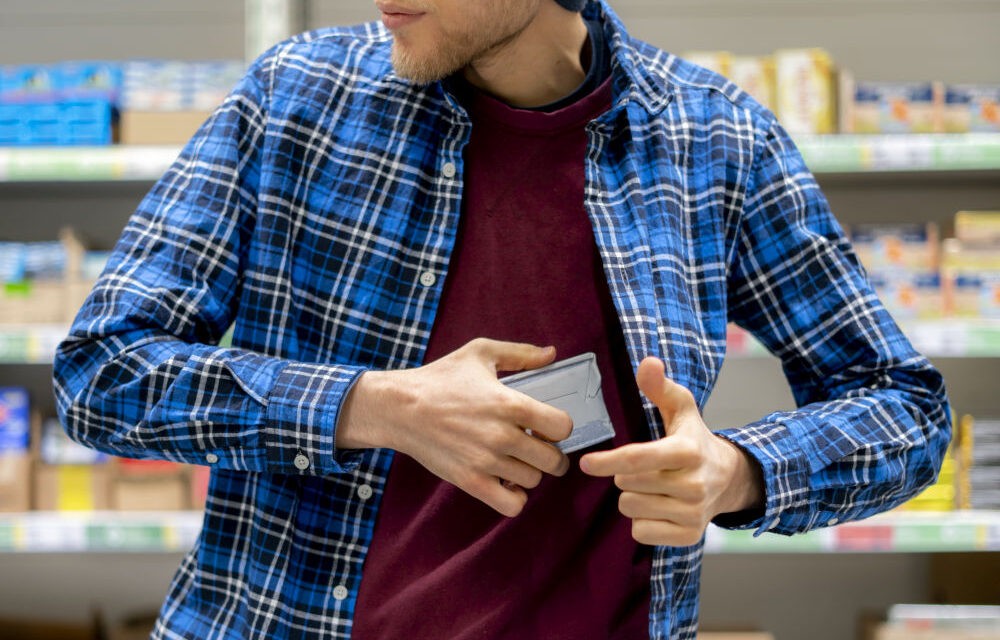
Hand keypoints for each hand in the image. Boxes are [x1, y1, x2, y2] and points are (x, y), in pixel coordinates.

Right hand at [337, 338, 572, 516]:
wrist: (399, 408)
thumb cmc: (441, 378)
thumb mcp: (481, 353)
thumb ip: (521, 353)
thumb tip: (551, 354)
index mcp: (510, 403)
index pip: (562, 427)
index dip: (560, 427)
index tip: (548, 426)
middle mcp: (502, 435)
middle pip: (554, 461)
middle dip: (552, 455)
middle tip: (540, 448)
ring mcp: (486, 461)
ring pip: (533, 481)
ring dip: (531, 472)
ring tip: (518, 460)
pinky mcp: (470, 481)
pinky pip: (511, 505)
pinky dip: (515, 498)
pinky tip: (507, 482)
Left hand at [580, 357, 763, 545]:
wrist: (730, 480)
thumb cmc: (694, 440)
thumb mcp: (681, 409)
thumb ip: (660, 386)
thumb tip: (647, 362)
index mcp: (687, 451)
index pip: (637, 459)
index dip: (607, 461)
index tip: (586, 463)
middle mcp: (693, 484)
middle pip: (626, 485)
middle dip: (625, 476)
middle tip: (646, 469)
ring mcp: (692, 513)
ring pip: (630, 508)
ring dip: (633, 497)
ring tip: (654, 487)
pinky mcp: (689, 536)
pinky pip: (640, 532)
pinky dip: (642, 521)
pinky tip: (659, 507)